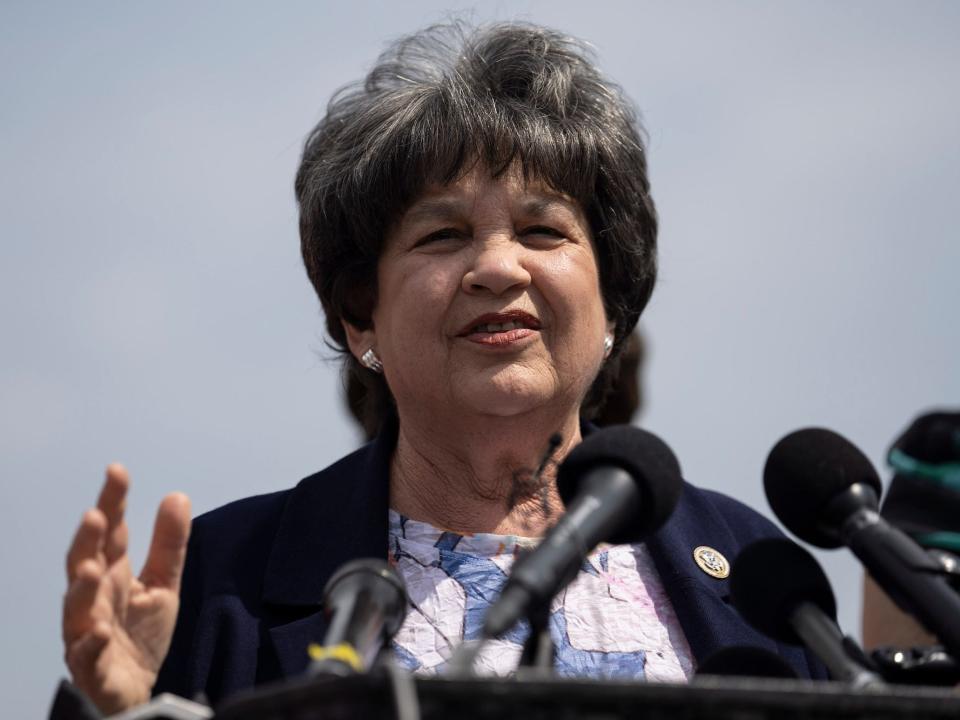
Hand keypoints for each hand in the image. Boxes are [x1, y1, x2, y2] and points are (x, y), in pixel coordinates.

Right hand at [63, 464, 190, 713]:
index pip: (111, 534)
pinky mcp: (93, 668)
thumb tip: (177, 495)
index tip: (117, 471)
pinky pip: (86, 656)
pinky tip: (98, 632)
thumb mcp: (163, 583)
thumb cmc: (142, 633)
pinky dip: (89, 644)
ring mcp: (87, 633)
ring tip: (92, 569)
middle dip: (87, 541)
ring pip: (77, 609)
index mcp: (112, 575)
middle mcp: (93, 600)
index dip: (112, 502)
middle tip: (95, 515)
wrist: (136, 688)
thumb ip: (169, 544)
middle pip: (83, 564)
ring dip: (82, 590)